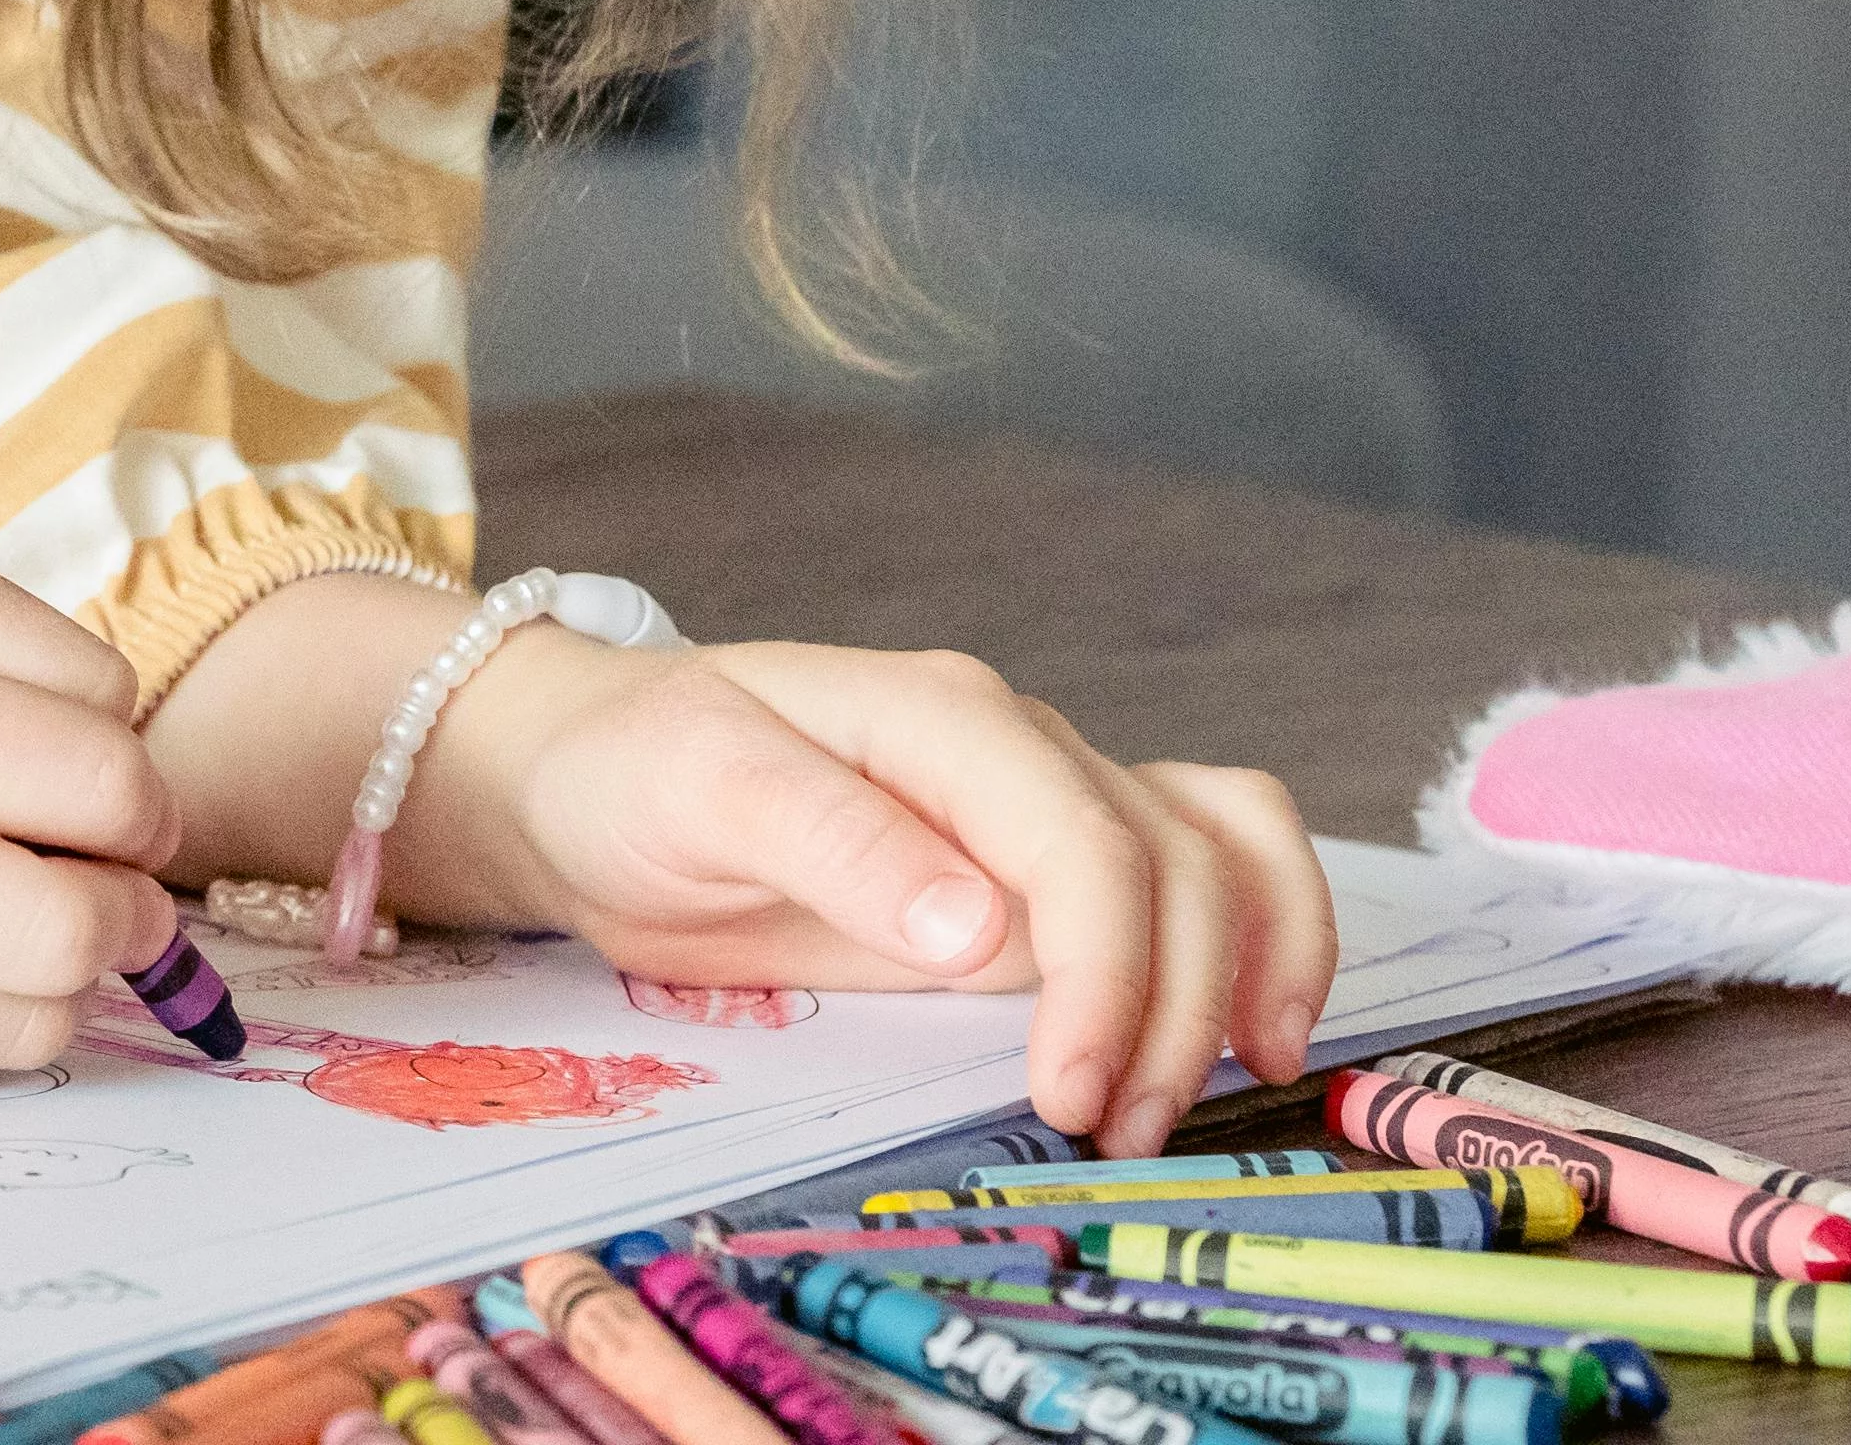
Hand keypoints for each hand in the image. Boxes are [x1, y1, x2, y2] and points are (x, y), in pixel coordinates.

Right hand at [0, 542, 183, 1101]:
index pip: (95, 784)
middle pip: (73, 930)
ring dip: (60, 971)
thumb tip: (132, 751)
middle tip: (100, 878)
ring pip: (37, 1021)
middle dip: (125, 905)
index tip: (118, 799)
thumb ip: (35, 638)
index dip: (141, 796)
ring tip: (12, 914)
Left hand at [407, 630, 1337, 1150]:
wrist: (589, 772)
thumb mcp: (697, 791)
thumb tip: (982, 928)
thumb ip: (835, 844)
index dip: (1104, 975)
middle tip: (1109, 1133)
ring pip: (1219, 856)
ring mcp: (1041, 801)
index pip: (1081, 844)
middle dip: (1169, 1009)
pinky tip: (1254, 1029)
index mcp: (941, 716)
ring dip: (1242, 975)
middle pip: (1172, 864)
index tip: (1068, 1093)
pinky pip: (1202, 865)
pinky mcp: (1044, 863)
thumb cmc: (632, 770)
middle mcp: (1017, 747)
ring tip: (1214, 1090)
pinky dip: (1261, 936)